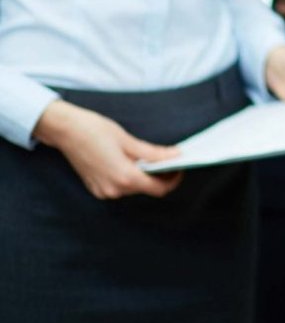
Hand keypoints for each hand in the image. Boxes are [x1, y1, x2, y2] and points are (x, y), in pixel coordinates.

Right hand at [32, 100, 183, 199]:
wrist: (66, 131)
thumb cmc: (96, 131)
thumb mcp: (129, 141)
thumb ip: (154, 153)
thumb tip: (176, 156)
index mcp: (124, 178)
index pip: (159, 189)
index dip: (173, 179)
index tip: (181, 167)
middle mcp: (113, 190)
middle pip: (147, 189)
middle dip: (160, 176)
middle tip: (169, 158)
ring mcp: (103, 191)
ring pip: (134, 188)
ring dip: (145, 176)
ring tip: (150, 158)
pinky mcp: (96, 188)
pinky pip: (120, 187)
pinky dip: (130, 177)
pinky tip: (132, 162)